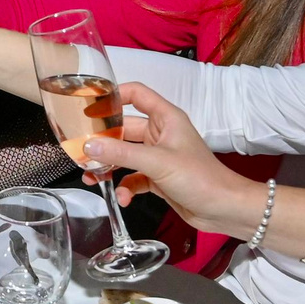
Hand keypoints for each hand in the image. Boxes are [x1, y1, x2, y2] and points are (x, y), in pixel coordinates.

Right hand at [80, 82, 255, 235]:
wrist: (224, 209)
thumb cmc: (200, 177)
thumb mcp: (157, 162)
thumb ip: (121, 154)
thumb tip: (88, 147)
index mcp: (166, 118)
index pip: (136, 94)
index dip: (114, 96)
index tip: (89, 106)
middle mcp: (160, 134)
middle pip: (123, 128)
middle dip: (103, 140)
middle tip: (80, 150)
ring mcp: (158, 156)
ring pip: (124, 155)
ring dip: (109, 166)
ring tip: (92, 177)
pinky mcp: (157, 178)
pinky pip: (132, 177)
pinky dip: (125, 187)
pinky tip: (122, 198)